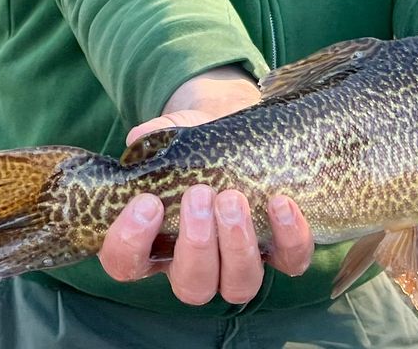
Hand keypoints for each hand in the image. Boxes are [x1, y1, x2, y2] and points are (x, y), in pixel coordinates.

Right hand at [97, 67, 312, 303]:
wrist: (237, 130)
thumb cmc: (195, 141)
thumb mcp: (172, 133)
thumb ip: (154, 137)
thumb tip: (140, 138)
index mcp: (155, 242)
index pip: (127, 264)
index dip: (131, 243)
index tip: (147, 202)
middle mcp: (196, 265)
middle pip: (191, 286)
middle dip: (196, 244)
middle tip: (198, 194)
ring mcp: (239, 264)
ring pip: (238, 285)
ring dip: (236, 245)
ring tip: (233, 198)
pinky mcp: (280, 251)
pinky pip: (290, 262)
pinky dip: (288, 237)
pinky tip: (280, 202)